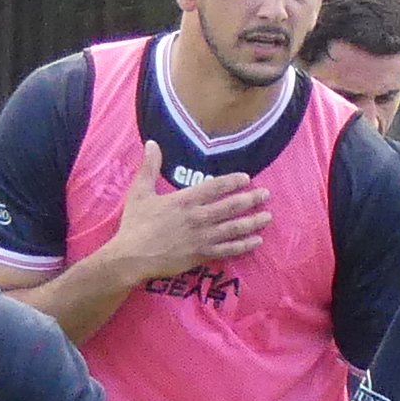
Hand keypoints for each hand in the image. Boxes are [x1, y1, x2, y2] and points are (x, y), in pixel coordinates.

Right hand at [107, 139, 270, 277]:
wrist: (131, 257)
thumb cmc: (135, 224)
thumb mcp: (139, 192)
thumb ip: (149, 167)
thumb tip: (152, 143)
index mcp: (185, 200)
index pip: (215, 187)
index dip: (233, 181)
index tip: (247, 178)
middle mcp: (198, 217)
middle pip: (231, 206)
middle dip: (251, 199)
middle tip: (266, 194)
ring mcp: (202, 237)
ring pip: (234, 228)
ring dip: (253, 222)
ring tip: (268, 217)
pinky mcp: (202, 255)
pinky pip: (228, 250)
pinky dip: (244, 245)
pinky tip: (257, 241)